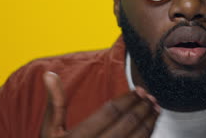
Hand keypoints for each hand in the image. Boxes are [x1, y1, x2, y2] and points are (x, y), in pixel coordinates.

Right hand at [40, 71, 159, 137]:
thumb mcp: (49, 131)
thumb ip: (55, 103)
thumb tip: (50, 73)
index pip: (110, 113)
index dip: (128, 99)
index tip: (139, 90)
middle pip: (126, 124)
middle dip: (142, 108)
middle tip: (150, 97)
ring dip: (148, 123)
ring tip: (155, 110)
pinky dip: (146, 137)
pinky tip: (150, 128)